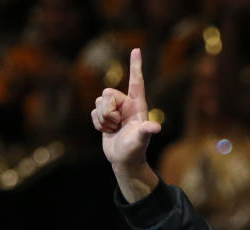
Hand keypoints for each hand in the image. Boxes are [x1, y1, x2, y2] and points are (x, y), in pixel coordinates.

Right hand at [91, 48, 160, 169]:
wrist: (124, 161)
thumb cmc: (136, 150)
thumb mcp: (141, 139)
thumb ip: (146, 131)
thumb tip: (156, 128)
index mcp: (137, 104)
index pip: (136, 81)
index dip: (135, 65)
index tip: (136, 49)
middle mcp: (126, 104)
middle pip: (107, 93)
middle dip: (107, 110)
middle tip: (116, 124)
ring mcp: (114, 110)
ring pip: (98, 102)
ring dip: (102, 119)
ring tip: (113, 129)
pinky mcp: (104, 117)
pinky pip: (93, 112)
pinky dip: (97, 124)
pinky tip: (107, 131)